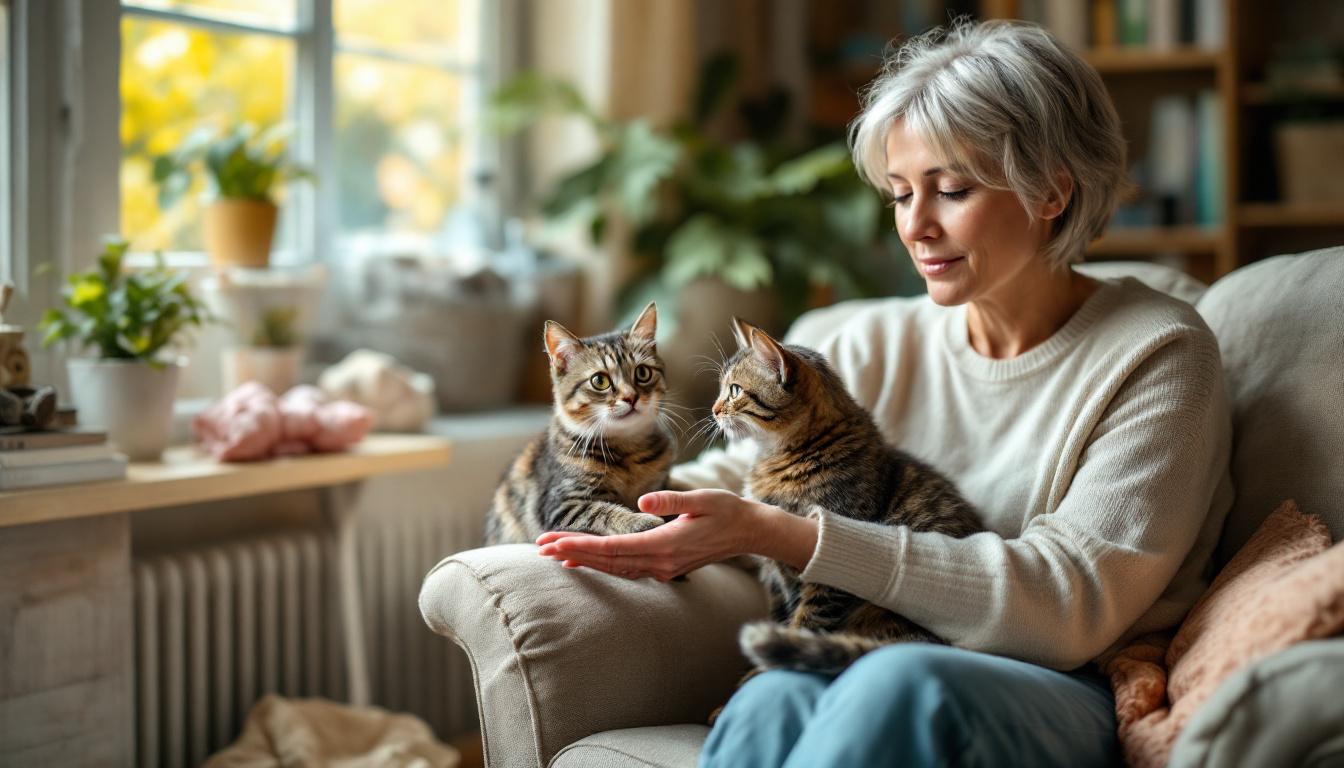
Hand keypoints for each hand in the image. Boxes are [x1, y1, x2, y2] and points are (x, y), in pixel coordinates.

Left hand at [536, 489, 817, 579]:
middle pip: (607, 561)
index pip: (614, 548)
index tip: (556, 544)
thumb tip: (642, 500)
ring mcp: (662, 568)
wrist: (750, 532)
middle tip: (540, 548)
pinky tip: (583, 561)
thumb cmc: (727, 510)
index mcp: (665, 545)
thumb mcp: (703, 499)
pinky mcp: (663, 566)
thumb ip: (671, 499)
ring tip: (553, 554)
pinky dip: (601, 564)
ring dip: (583, 560)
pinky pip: (625, 568)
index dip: (582, 546)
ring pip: (614, 567)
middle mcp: (660, 562)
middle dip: (573, 553)